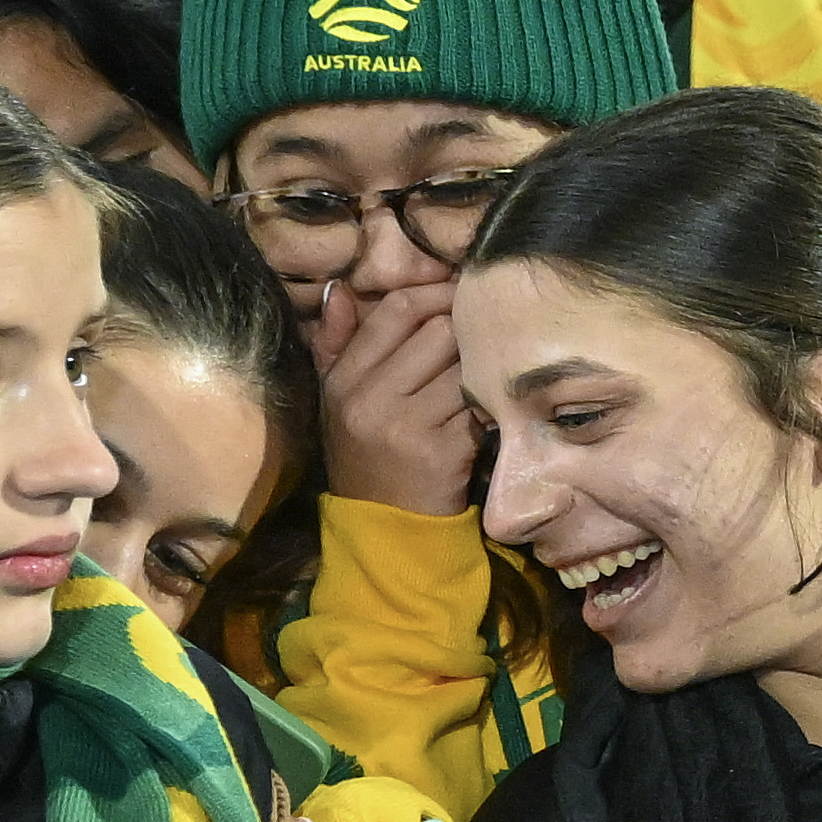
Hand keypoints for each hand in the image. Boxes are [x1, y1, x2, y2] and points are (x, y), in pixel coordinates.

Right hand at [318, 275, 482, 512]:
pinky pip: (478, 406)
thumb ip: (335, 344)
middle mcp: (369, 400)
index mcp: (343, 381)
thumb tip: (341, 290)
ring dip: (478, 369)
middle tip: (477, 340)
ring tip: (477, 379)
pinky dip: (486, 406)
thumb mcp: (338, 401)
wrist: (384, 530)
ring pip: (464, 366)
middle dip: (464, 332)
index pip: (396, 310)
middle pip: (438, 331)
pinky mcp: (443, 452)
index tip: (458, 296)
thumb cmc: (366, 457)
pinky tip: (483, 414)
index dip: (435, 294)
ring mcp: (406, 427)